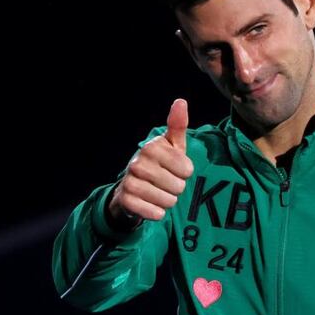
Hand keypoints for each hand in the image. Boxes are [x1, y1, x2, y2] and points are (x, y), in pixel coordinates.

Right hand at [108, 99, 194, 222]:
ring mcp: (130, 182)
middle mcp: (138, 163)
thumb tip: (181, 102)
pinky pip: (156, 213)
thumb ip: (178, 125)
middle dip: (176, 188)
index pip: (187, 170)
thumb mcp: (171, 145)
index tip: (174, 169)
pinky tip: (150, 205)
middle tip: (164, 183)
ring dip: (167, 201)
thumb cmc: (159, 164)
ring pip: (168, 201)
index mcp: (152, 147)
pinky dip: (157, 213)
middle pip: (178, 187)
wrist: (131, 189)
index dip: (185, 173)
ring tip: (157, 193)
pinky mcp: (127, 200)